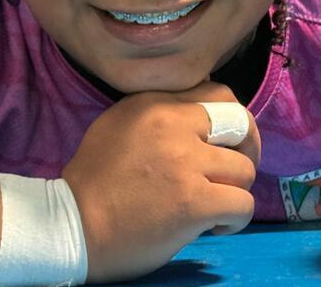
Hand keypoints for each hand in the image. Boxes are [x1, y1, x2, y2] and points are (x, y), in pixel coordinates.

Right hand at [62, 81, 260, 282]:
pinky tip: (214, 226)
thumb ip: (159, 114)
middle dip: (248, 148)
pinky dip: (235, 219)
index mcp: (155, 104)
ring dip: (235, 191)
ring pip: (245, 170)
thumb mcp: (119, 125)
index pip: (219, 94)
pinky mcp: (194, 202)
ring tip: (214, 204)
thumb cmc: (94, 182)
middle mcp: (173, 125)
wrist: (71, 225)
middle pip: (241, 125)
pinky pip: (242, 204)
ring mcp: (186, 164)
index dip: (233, 120)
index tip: (228, 142)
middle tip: (235, 172)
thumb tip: (203, 117)